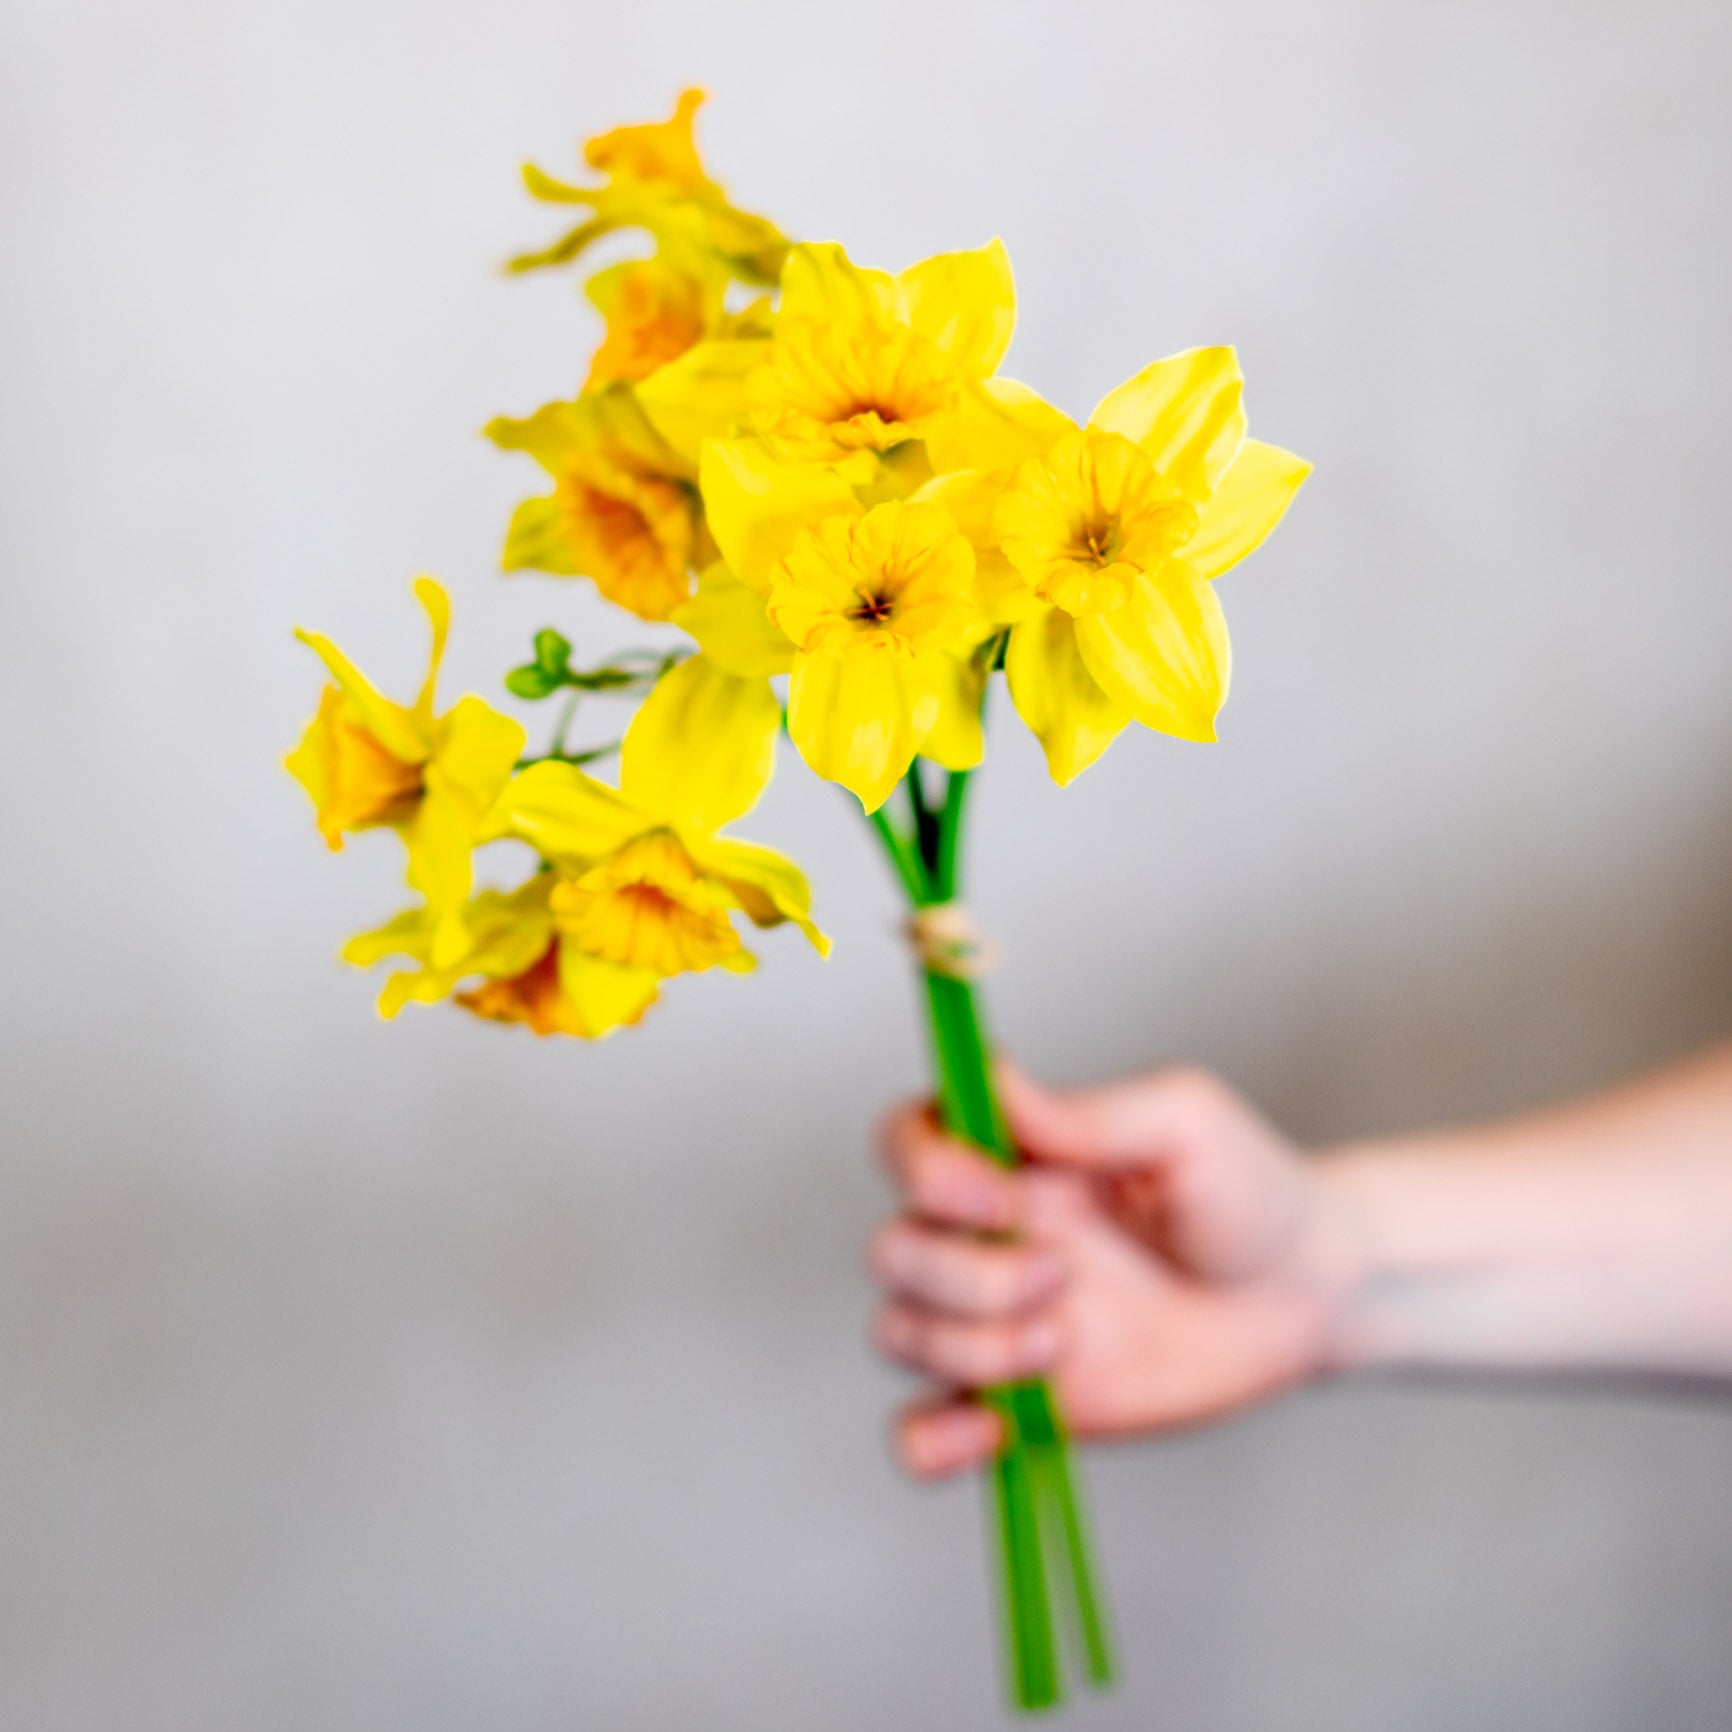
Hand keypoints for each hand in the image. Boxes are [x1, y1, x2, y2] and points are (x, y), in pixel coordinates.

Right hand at [870, 1065, 1357, 1477]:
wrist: (1305, 1297)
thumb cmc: (1247, 1191)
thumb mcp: (1185, 1122)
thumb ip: (1087, 1111)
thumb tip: (993, 1079)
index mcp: (1010, 1158)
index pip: (904, 1142)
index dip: (923, 1170)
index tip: (999, 1199)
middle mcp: (986, 1236)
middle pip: (891, 1251)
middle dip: (967, 1275)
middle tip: (1062, 1277)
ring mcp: (995, 1321)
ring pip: (899, 1335)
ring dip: (970, 1347)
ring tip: (1061, 1342)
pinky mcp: (1017, 1404)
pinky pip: (920, 1432)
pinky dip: (927, 1442)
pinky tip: (987, 1434)